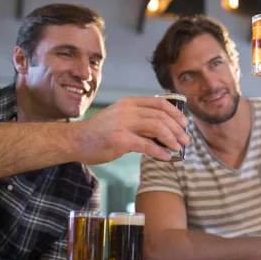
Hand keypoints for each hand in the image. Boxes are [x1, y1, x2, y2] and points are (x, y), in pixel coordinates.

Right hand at [74, 97, 189, 164]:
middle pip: (161, 116)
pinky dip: (160, 151)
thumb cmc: (99, 132)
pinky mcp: (120, 140)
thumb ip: (139, 120)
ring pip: (157, 127)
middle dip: (177, 129)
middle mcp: (127, 110)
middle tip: (185, 140)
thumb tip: (165, 131)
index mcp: (129, 102)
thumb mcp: (120, 117)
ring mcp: (123, 124)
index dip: (176, 113)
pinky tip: (166, 157)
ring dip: (171, 139)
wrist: (76, 141)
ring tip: (178, 148)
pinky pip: (147, 145)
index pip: (159, 103)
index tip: (185, 124)